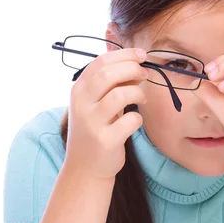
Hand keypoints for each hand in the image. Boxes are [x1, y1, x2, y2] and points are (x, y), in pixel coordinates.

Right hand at [64, 47, 148, 180]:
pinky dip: (138, 118)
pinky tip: (134, 121)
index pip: (101, 62)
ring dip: (138, 93)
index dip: (124, 55)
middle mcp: (81, 104)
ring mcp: (92, 122)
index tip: (141, 55)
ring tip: (141, 98)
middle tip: (145, 74)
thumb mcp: (95, 104)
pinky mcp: (106, 140)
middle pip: (109, 74)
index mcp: (78, 90)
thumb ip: (110, 85)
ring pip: (121, 95)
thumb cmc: (95, 130)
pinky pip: (131, 120)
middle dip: (133, 69)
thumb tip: (136, 65)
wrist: (85, 168)